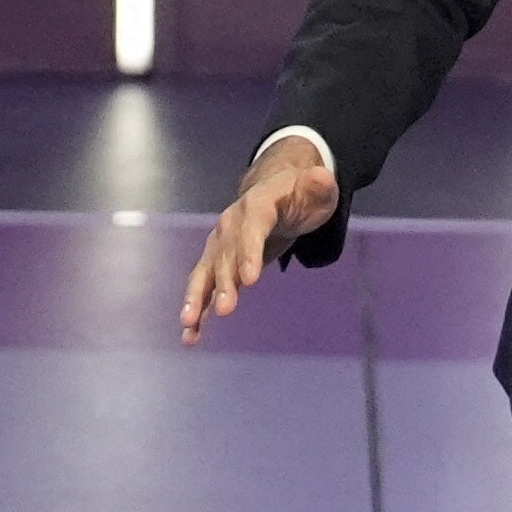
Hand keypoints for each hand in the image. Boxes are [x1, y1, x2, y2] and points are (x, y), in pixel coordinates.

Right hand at [180, 134, 343, 340]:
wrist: (275, 192)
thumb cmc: (299, 195)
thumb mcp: (316, 188)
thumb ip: (319, 185)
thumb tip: (322, 176)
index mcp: (256, 206)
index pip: (252, 228)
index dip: (249, 252)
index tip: (250, 280)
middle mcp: (231, 225)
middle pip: (226, 256)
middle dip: (223, 284)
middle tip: (225, 310)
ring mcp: (221, 244)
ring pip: (206, 273)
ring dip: (197, 299)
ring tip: (189, 325)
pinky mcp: (219, 263)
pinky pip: (205, 287)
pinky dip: (197, 310)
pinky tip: (190, 335)